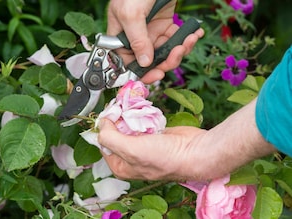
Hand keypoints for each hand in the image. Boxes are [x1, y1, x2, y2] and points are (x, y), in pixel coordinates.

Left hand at [98, 99, 275, 180]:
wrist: (196, 152)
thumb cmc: (165, 158)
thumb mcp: (130, 150)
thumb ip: (110, 138)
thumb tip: (101, 124)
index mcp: (121, 166)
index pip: (103, 144)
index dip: (104, 128)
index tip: (109, 112)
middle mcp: (130, 157)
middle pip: (116, 133)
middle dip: (118, 119)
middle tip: (121, 105)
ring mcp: (143, 145)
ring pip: (129, 125)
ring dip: (130, 115)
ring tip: (132, 105)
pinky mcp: (154, 135)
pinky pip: (142, 122)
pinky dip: (142, 114)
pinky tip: (144, 110)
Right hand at [107, 0, 204, 83]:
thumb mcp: (131, 14)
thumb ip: (137, 40)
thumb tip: (144, 63)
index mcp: (121, 36)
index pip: (128, 63)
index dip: (142, 72)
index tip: (156, 75)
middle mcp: (136, 38)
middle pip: (151, 61)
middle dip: (166, 61)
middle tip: (178, 53)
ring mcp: (152, 32)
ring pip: (166, 53)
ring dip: (181, 49)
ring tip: (190, 39)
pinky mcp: (166, 25)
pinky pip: (176, 39)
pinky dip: (188, 38)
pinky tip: (195, 33)